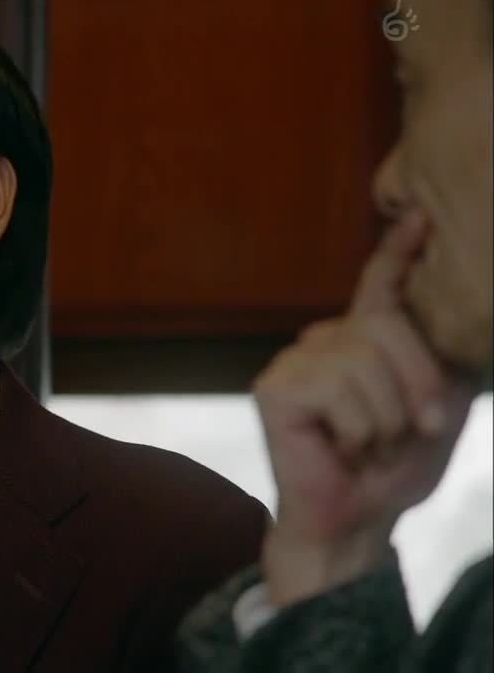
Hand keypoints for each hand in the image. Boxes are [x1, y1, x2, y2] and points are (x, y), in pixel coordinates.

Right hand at [254, 210, 480, 606]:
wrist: (357, 521)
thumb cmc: (395, 467)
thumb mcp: (437, 405)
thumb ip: (442, 358)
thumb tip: (462, 314)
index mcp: (362, 340)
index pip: (380, 286)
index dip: (397, 252)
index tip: (419, 216)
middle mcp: (323, 339)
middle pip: (384, 325)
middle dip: (418, 381)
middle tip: (418, 428)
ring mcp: (294, 360)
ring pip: (365, 363)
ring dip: (386, 418)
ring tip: (371, 445)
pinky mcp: (274, 388)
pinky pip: (339, 391)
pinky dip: (357, 430)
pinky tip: (341, 448)